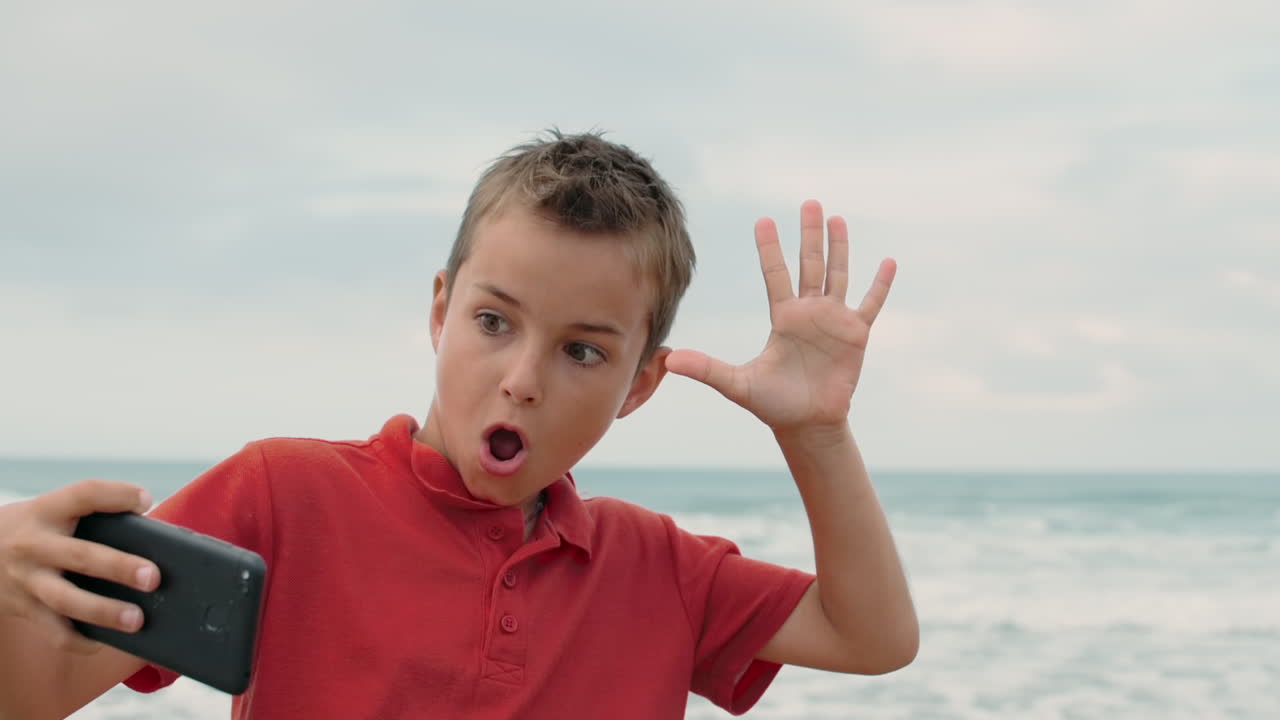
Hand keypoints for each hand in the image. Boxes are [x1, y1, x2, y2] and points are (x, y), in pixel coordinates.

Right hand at [0, 480, 158, 652]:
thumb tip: (152, 535)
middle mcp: (35, 544)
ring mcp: (27, 578)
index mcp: (47, 510)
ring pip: (66, 599)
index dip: (116, 495)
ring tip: (136, 619)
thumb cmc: (36, 529)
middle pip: (81, 556)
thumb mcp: (53, 510)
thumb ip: (92, 517)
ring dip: (104, 611)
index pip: (84, 494)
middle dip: (119, 567)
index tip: (146, 500)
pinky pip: (53, 630)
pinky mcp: (25, 607)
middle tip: (153, 577)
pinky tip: (103, 642)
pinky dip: (79, 639)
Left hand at [666, 200, 894, 432]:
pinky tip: (888, 261)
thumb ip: (707, 369)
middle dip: (809, 234)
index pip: (775, 274)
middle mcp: (808, 312)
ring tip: (838, 219)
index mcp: (782, 317)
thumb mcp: (737, 384)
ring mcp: (833, 320)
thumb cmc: (773, 404)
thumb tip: (669, 360)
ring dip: (839, 248)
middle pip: (810, 264)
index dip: (770, 248)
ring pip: (838, 275)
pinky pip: (870, 304)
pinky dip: (880, 285)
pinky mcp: (856, 334)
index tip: (764, 220)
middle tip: (809, 202)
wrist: (806, 424)